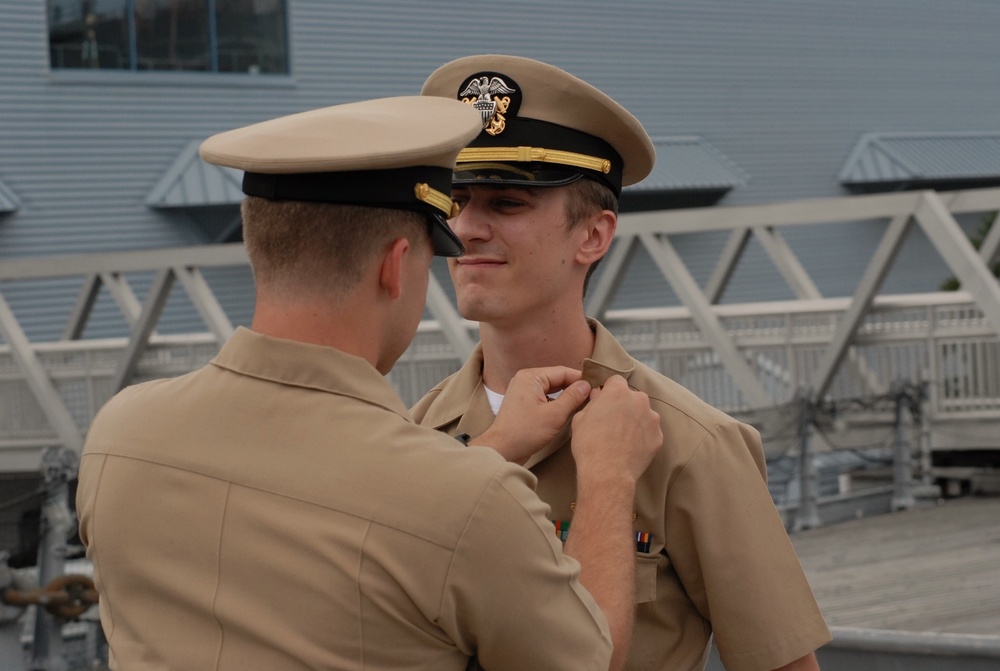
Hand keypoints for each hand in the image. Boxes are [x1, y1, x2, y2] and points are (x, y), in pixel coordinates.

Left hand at [469, 367, 591, 463]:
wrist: (502, 450)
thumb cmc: (525, 432)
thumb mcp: (555, 415)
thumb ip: (573, 397)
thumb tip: (586, 385)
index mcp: (531, 377)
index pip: (562, 372)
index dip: (581, 378)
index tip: (597, 384)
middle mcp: (525, 380)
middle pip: (557, 379)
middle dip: (574, 387)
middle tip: (593, 395)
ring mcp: (523, 392)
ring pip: (552, 390)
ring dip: (566, 396)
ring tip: (584, 403)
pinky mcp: (524, 404)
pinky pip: (545, 398)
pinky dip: (557, 403)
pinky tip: (568, 411)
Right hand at [570, 375, 661, 486]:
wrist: (608, 473)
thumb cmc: (589, 444)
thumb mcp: (580, 419)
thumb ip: (592, 402)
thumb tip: (598, 396)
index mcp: (618, 392)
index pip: (616, 381)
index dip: (608, 391)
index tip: (604, 402)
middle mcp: (639, 400)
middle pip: (632, 397)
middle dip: (624, 405)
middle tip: (612, 422)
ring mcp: (652, 418)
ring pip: (643, 414)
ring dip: (635, 420)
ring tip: (622, 438)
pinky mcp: (658, 436)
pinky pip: (649, 431)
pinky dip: (642, 437)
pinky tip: (630, 448)